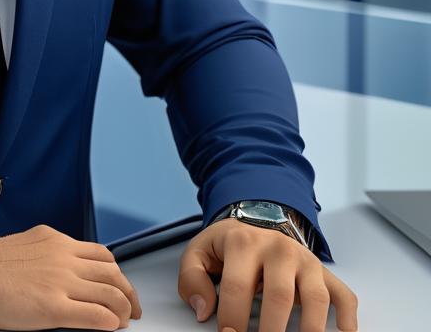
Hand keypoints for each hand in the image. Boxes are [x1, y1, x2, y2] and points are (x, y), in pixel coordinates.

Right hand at [0, 223, 141, 329]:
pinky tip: (111, 328)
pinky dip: (109, 322)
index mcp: (55, 240)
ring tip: (125, 321)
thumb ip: (48, 255)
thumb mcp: (24, 246)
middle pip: (112, 272)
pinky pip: (94, 315)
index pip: (100, 254)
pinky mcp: (53, 308)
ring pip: (110, 293)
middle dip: (128, 292)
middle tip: (132, 307)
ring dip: (123, 310)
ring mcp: (60, 281)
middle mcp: (63, 257)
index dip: (116, 272)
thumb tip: (60, 271)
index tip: (120, 285)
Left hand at [178, 218, 358, 331]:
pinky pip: (344, 296)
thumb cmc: (228, 245)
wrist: (256, 219)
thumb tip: (203, 310)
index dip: (232, 318)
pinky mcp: (324, 273)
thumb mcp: (200, 251)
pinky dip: (347, 320)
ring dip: (309, 331)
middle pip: (279, 296)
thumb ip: (192, 278)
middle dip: (270, 331)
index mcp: (244, 243)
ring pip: (316, 299)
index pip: (238, 286)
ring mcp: (306, 261)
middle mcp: (279, 249)